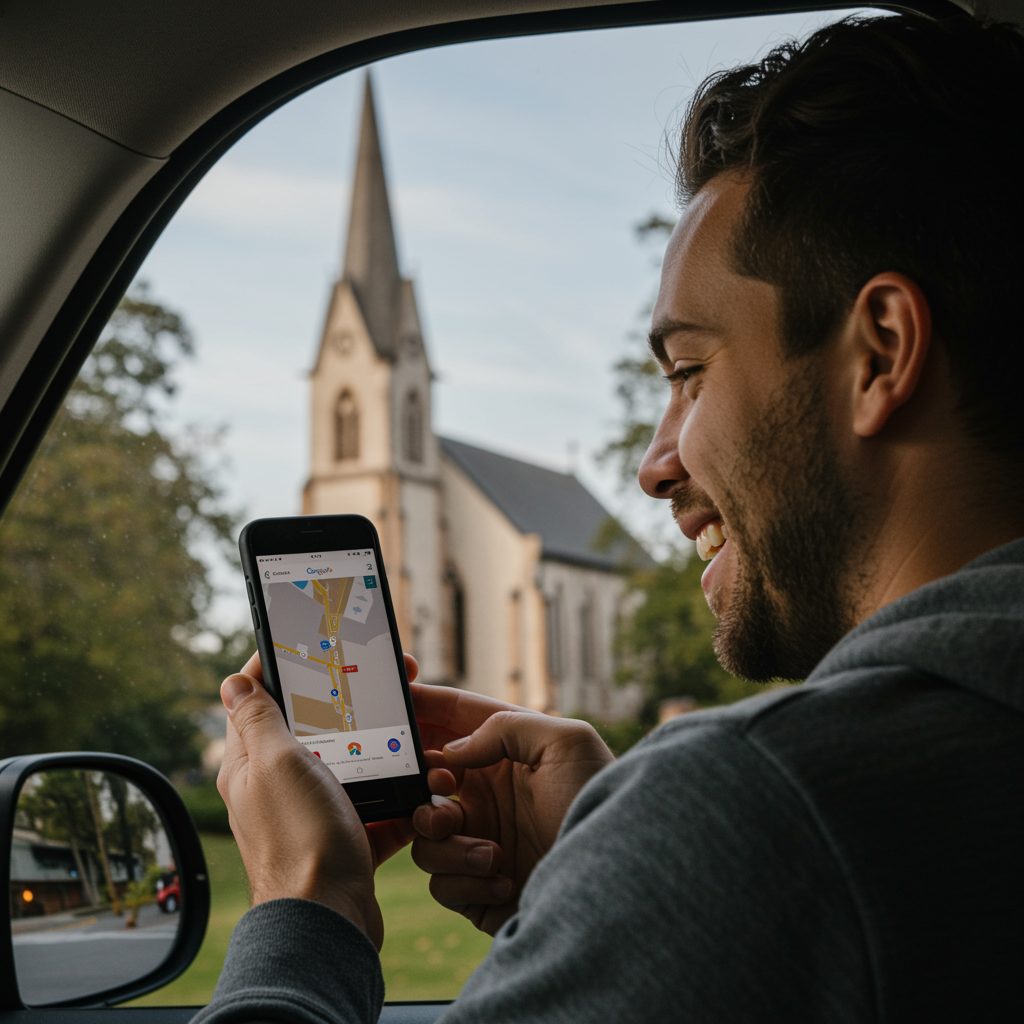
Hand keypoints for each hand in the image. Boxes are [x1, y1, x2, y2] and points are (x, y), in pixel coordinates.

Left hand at [216, 651, 419, 949]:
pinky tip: (421, 782)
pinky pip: (377, 804)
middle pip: (316, 727)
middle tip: (386, 681)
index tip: (317, 645)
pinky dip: (399, 794)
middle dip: (350, 701)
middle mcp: (279, 785)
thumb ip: (258, 720)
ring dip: (383, 747)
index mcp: (252, 762)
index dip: (286, 666)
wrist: (329, 921)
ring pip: (353, 762)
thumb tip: (232, 682)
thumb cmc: (299, 839)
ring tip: (413, 729)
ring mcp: (314, 811)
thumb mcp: (276, 764)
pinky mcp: (346, 837)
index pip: (260, 697)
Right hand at [409, 686, 613, 934]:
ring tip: (493, 853)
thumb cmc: (598, 805)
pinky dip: (466, 882)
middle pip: (425, 780)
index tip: (397, 698)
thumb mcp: (568, 743)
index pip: (456, 722)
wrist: (618, 885)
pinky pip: (440, 882)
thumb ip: (508, 727)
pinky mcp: (476, 889)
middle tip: (447, 790)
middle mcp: (489, 796)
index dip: (425, 707)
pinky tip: (505, 880)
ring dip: (450, 844)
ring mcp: (480, 841)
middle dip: (424, 785)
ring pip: (425, 835)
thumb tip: (455, 750)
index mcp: (506, 755)